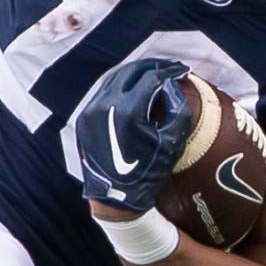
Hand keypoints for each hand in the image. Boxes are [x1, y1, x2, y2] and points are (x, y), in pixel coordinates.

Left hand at [73, 56, 194, 213]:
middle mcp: (105, 107)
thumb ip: (178, 108)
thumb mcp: (172, 142)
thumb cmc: (148, 172)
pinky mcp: (84, 119)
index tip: (182, 70)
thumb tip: (174, 84)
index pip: (151, 77)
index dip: (169, 71)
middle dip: (152, 67)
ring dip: (135, 74)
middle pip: (131, 72)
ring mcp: (91, 112)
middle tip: (169, 68)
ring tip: (152, 74)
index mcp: (128, 111)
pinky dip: (119, 86)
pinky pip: (102, 93)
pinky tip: (132, 88)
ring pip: (114, 79)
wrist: (116, 197)